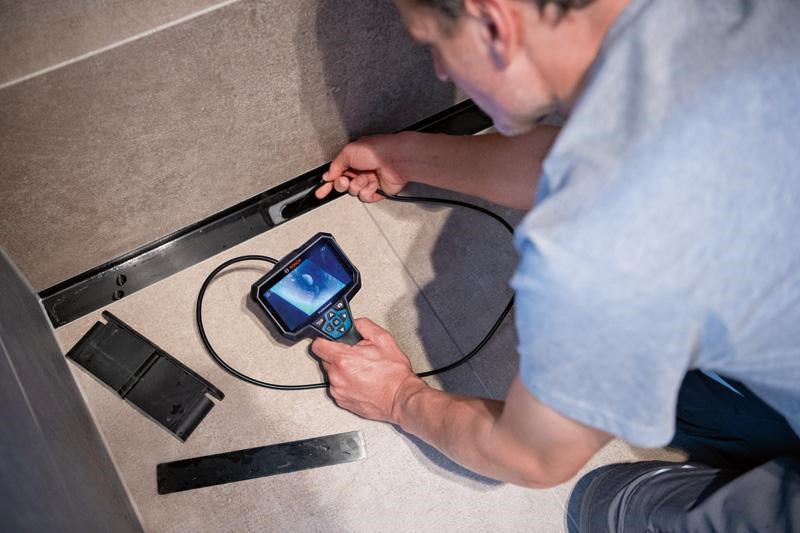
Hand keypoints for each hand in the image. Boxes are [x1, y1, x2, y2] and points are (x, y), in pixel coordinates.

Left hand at [311, 317, 425, 422]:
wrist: (400, 397)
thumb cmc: (394, 374)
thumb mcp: (383, 339)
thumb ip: (364, 325)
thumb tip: (354, 323)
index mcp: (343, 359)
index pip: (318, 344)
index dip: (325, 338)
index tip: (332, 338)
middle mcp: (337, 376)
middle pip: (326, 358)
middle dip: (338, 354)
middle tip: (355, 354)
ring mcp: (338, 390)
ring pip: (332, 373)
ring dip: (342, 369)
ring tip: (361, 369)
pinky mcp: (341, 401)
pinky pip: (338, 386)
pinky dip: (346, 382)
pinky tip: (361, 380)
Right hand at [314, 133, 411, 202]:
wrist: (396, 159)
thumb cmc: (376, 150)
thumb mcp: (348, 152)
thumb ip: (335, 165)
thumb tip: (328, 174)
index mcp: (352, 159)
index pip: (336, 173)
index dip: (328, 183)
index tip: (321, 191)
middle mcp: (360, 170)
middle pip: (342, 185)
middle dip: (341, 184)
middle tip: (345, 181)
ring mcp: (368, 180)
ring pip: (353, 191)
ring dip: (357, 186)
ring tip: (365, 178)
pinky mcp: (377, 190)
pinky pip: (365, 197)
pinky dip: (368, 191)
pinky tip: (373, 183)